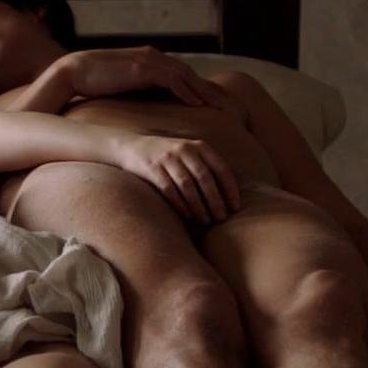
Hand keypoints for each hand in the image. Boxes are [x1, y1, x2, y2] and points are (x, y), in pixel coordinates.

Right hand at [53, 47, 232, 108]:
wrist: (74, 71)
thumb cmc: (95, 82)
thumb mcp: (124, 85)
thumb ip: (140, 90)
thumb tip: (151, 106)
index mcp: (149, 61)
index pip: (181, 74)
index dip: (198, 87)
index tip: (212, 102)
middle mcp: (153, 57)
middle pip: (188, 74)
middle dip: (207, 89)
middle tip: (225, 105)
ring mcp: (148, 61)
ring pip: (184, 76)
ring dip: (202, 91)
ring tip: (216, 106)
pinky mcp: (141, 68)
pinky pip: (170, 80)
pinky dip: (185, 91)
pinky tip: (196, 104)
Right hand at [117, 134, 241, 223]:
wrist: (132, 146)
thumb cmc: (168, 156)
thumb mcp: (189, 153)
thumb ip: (207, 166)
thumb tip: (229, 194)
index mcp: (199, 146)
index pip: (220, 168)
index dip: (229, 189)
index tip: (235, 207)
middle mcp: (184, 150)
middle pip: (205, 178)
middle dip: (215, 201)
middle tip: (221, 218)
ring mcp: (167, 158)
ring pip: (187, 186)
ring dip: (198, 206)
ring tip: (205, 221)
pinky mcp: (152, 168)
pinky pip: (169, 190)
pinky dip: (180, 205)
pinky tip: (187, 216)